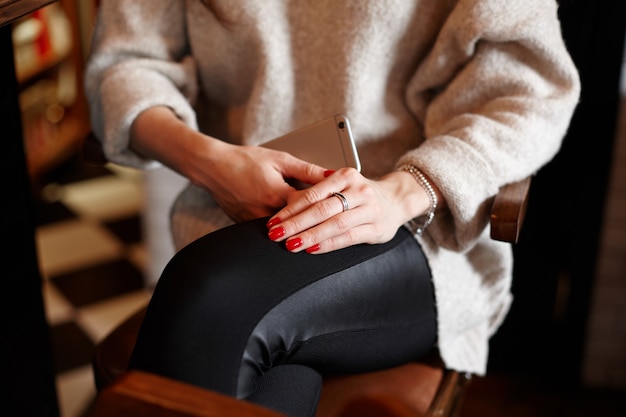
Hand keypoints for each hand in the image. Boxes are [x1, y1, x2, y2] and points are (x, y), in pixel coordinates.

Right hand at [129, 106, 327, 222]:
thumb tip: (333, 176)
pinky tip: (296, 233)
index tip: (343, 214)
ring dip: (301, 232)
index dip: (327, 211)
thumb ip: (308, 170)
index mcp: (278, 194)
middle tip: (338, 232)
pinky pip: (269, 232)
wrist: (212, 167)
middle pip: (299, 224)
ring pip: (284, 232)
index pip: (310, 208)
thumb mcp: (280, 159)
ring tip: (321, 235)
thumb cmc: (246, 160)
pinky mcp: (246, 226)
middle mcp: (266, 212)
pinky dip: (283, 232)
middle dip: (317, 227)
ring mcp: (254, 222)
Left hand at [266, 167, 432, 253]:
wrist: (397, 199)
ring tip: (291, 244)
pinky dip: (328, 244)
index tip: (274, 221)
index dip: (291, 208)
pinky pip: (348, 237)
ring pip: (335, 224)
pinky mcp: (376, 229)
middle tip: (276, 234)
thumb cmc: (361, 194)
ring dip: (310, 236)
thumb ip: (321, 193)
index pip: (313, 194)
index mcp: (346, 176)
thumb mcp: (343, 185)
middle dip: (296, 223)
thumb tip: (285, 207)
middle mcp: (358, 191)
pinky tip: (312, 249)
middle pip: (322, 209)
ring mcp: (369, 210)